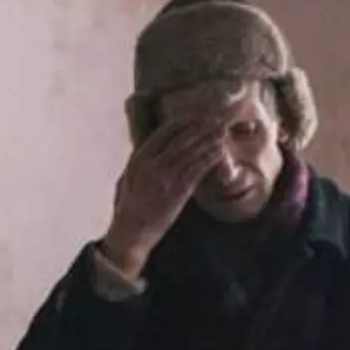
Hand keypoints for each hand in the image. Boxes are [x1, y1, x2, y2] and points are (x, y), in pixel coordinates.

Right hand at [99, 117, 224, 278]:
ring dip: (210, 139)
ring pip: (192, 151)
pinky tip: (220, 152)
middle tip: (217, 120)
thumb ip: (140, 163)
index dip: (184, 121)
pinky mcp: (178, 191)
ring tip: (222, 132)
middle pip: (182, 137)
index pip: (165, 132)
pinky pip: (197, 169)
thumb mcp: (127, 179)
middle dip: (202, 127)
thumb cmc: (128, 209)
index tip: (198, 116)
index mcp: (139, 158)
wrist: (130, 233)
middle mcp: (152, 163)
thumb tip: (148, 151)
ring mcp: (165, 176)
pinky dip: (210, 158)